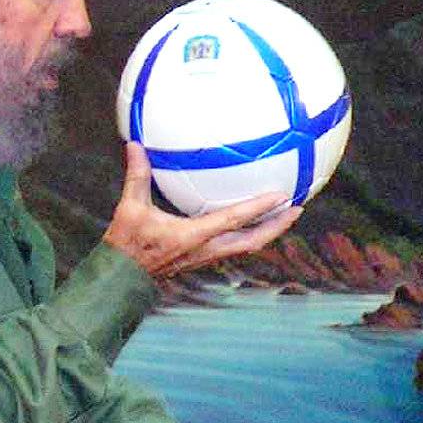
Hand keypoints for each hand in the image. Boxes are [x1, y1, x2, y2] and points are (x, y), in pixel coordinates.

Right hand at [103, 143, 300, 277]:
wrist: (124, 277)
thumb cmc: (126, 242)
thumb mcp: (130, 207)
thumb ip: (136, 176)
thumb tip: (135, 145)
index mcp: (193, 236)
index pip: (233, 220)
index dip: (258, 208)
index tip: (281, 196)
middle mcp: (207, 249)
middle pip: (254, 241)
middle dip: (278, 226)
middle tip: (298, 209)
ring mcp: (209, 257)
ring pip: (249, 246)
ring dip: (270, 232)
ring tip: (287, 215)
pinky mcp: (206, 259)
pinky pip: (238, 247)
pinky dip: (254, 234)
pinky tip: (259, 222)